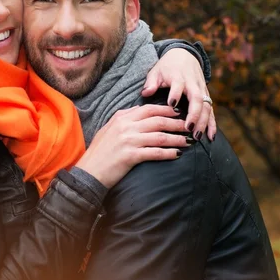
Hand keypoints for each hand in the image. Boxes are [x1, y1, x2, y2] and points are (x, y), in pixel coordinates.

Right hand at [75, 105, 189, 189]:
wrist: (90, 170)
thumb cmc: (99, 151)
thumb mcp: (108, 128)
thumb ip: (123, 117)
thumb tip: (139, 110)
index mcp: (121, 117)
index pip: (148, 109)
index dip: (166, 110)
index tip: (178, 113)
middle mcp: (126, 126)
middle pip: (158, 121)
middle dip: (176, 123)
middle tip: (189, 126)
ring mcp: (128, 140)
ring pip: (160, 136)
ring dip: (177, 139)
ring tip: (188, 141)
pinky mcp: (131, 156)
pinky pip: (155, 152)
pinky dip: (168, 153)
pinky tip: (177, 154)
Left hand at [142, 48, 215, 140]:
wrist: (184, 56)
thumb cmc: (167, 67)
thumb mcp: (156, 71)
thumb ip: (151, 82)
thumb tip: (145, 92)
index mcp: (178, 76)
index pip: (178, 84)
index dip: (175, 93)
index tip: (171, 104)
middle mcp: (192, 83)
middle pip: (197, 98)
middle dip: (194, 114)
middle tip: (188, 128)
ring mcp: (202, 90)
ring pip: (206, 106)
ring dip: (203, 122)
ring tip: (197, 136)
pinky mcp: (206, 96)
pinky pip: (211, 110)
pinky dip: (212, 123)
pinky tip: (211, 136)